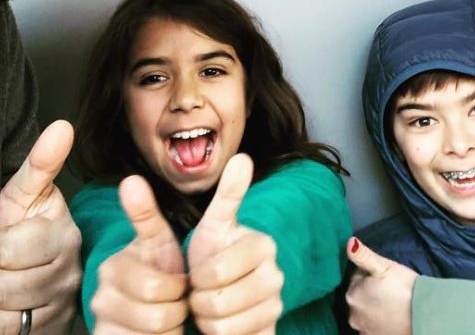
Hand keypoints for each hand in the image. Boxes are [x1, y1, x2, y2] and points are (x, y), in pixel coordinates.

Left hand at [0, 120, 81, 333]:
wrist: (31, 268)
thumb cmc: (25, 226)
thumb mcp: (24, 193)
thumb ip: (40, 162)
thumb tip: (62, 126)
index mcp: (64, 233)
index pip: (7, 250)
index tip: (9, 237)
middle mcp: (70, 270)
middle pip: (2, 285)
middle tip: (7, 263)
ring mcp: (62, 303)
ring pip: (3, 312)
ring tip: (9, 282)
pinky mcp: (52, 329)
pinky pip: (7, 333)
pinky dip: (0, 322)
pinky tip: (12, 307)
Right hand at [88, 174, 187, 333]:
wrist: (155, 308)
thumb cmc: (160, 272)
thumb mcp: (160, 240)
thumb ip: (146, 212)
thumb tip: (129, 178)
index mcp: (113, 267)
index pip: (156, 287)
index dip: (178, 288)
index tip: (180, 282)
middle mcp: (100, 297)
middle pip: (157, 315)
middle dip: (177, 309)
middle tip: (176, 301)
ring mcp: (103, 325)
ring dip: (170, 329)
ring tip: (168, 316)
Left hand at [187, 154, 283, 334]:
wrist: (220, 298)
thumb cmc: (212, 259)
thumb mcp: (210, 227)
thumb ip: (226, 194)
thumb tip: (242, 156)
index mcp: (263, 244)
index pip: (216, 270)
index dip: (198, 276)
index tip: (199, 270)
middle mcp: (276, 274)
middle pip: (219, 301)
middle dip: (200, 300)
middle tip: (202, 291)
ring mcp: (276, 305)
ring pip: (224, 326)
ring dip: (207, 320)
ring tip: (210, 307)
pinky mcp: (272, 330)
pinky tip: (222, 325)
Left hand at [345, 237, 417, 334]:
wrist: (424, 316)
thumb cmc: (404, 288)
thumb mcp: (384, 266)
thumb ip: (363, 256)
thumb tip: (349, 242)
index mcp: (352, 294)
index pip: (357, 277)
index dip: (371, 275)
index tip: (385, 277)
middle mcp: (352, 314)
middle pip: (359, 296)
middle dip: (370, 291)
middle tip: (390, 290)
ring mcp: (362, 329)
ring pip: (365, 312)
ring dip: (373, 307)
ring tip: (392, 304)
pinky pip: (371, 327)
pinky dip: (377, 322)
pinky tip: (390, 317)